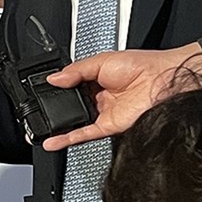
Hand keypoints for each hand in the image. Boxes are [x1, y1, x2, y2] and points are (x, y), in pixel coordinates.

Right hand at [42, 43, 201, 150]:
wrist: (163, 80)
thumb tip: (53, 79)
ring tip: (38, 127)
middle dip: (54, 108)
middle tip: (37, 109)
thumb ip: (75, 71)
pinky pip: (85, 133)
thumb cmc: (142, 65)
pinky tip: (53, 141)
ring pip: (75, 122)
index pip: (70, 86)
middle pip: (70, 106)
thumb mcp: (101, 60)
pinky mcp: (109, 126)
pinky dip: (68, 138)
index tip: (41, 91)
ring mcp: (104, 113)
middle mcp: (99, 97)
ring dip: (57, 126)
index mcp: (96, 79)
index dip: (56, 89)